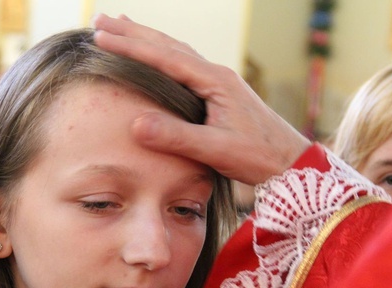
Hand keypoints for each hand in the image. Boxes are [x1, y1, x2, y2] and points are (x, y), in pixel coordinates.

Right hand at [93, 14, 310, 184]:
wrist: (290, 161)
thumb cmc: (258, 156)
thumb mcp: (216, 149)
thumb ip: (177, 137)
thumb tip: (136, 124)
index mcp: (215, 81)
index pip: (165, 57)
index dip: (131, 46)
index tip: (101, 37)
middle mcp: (217, 74)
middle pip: (168, 45)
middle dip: (133, 32)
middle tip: (100, 21)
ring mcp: (219, 82)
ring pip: (175, 52)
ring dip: (146, 39)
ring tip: (121, 26)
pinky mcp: (219, 94)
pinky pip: (184, 66)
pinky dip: (162, 55)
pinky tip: (157, 57)